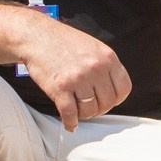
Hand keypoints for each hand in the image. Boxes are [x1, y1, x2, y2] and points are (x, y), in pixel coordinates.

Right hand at [19, 13, 131, 129]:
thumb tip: (112, 91)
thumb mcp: (94, 47)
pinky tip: (70, 124)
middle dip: (98, 109)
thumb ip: (105, 66)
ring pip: (89, 111)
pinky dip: (70, 123)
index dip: (116, 99)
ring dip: (83, 115)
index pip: (124, 89)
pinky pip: (70, 114)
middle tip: (89, 107)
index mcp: (108, 57)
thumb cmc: (63, 41)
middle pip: (107, 103)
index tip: (106, 101)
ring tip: (77, 110)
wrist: (36, 36)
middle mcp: (95, 68)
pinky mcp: (60, 88)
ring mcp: (78, 78)